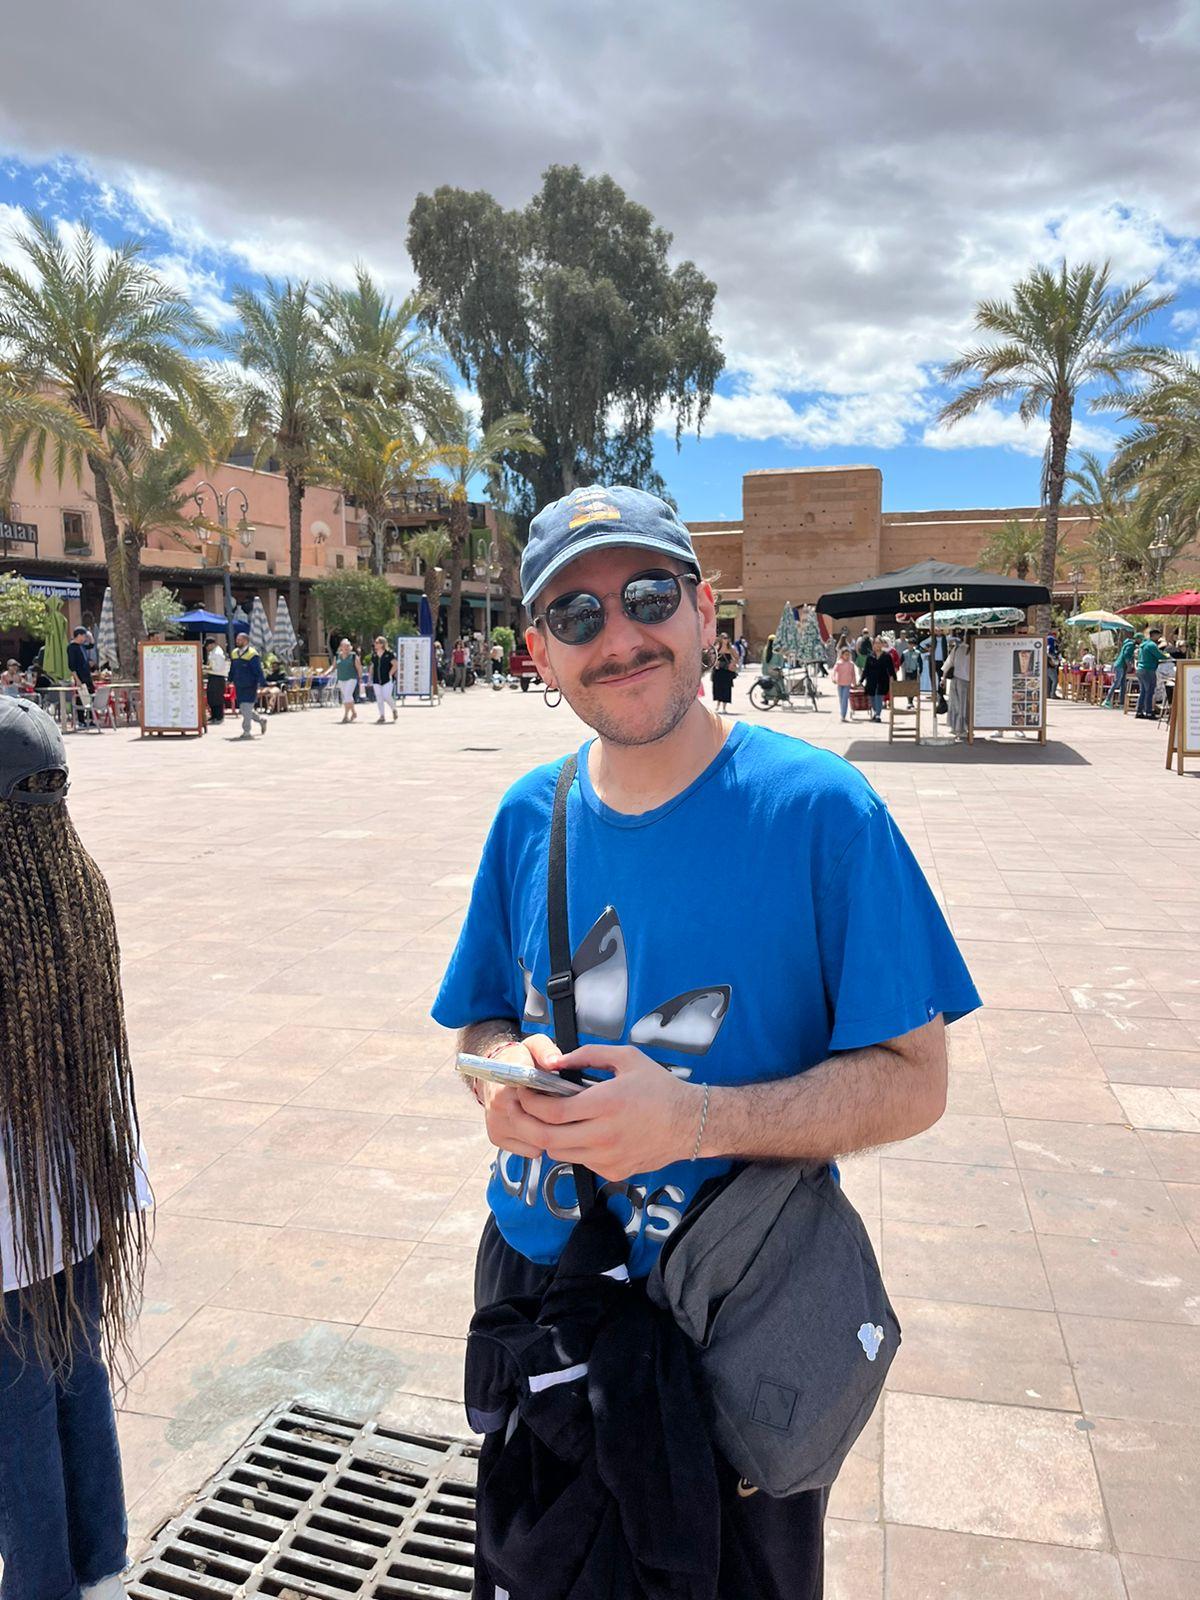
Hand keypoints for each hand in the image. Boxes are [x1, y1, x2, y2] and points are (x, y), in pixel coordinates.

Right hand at [477, 1034, 564, 1159]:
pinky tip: (542, 1126)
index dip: (559, 1105)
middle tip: (567, 1112)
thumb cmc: (520, 1059)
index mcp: (509, 1082)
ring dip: (550, 1133)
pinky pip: (530, 1150)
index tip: (567, 1099)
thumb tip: (554, 1062)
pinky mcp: (496, 1138)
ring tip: (554, 1117)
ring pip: (537, 1142)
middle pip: (540, 1128)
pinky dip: (539, 1142)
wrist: (493, 1072)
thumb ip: (546, 1050)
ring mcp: (496, 1124)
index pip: (539, 1104)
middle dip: (558, 1124)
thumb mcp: (535, 1044)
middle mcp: (499, 1105)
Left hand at [515, 1044, 701, 1181]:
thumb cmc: (660, 1088)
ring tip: (551, 1119)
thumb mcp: (627, 1058)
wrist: (691, 1123)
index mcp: (606, 1104)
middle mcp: (604, 1135)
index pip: (552, 1112)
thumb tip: (555, 1061)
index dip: (530, 1102)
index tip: (523, 1092)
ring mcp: (608, 1158)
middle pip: (547, 1139)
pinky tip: (581, 1131)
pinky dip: (572, 1148)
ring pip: (559, 1154)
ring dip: (548, 1136)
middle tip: (521, 1110)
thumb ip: (588, 1054)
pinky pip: (580, 1161)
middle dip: (525, 1124)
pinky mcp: (614, 1171)